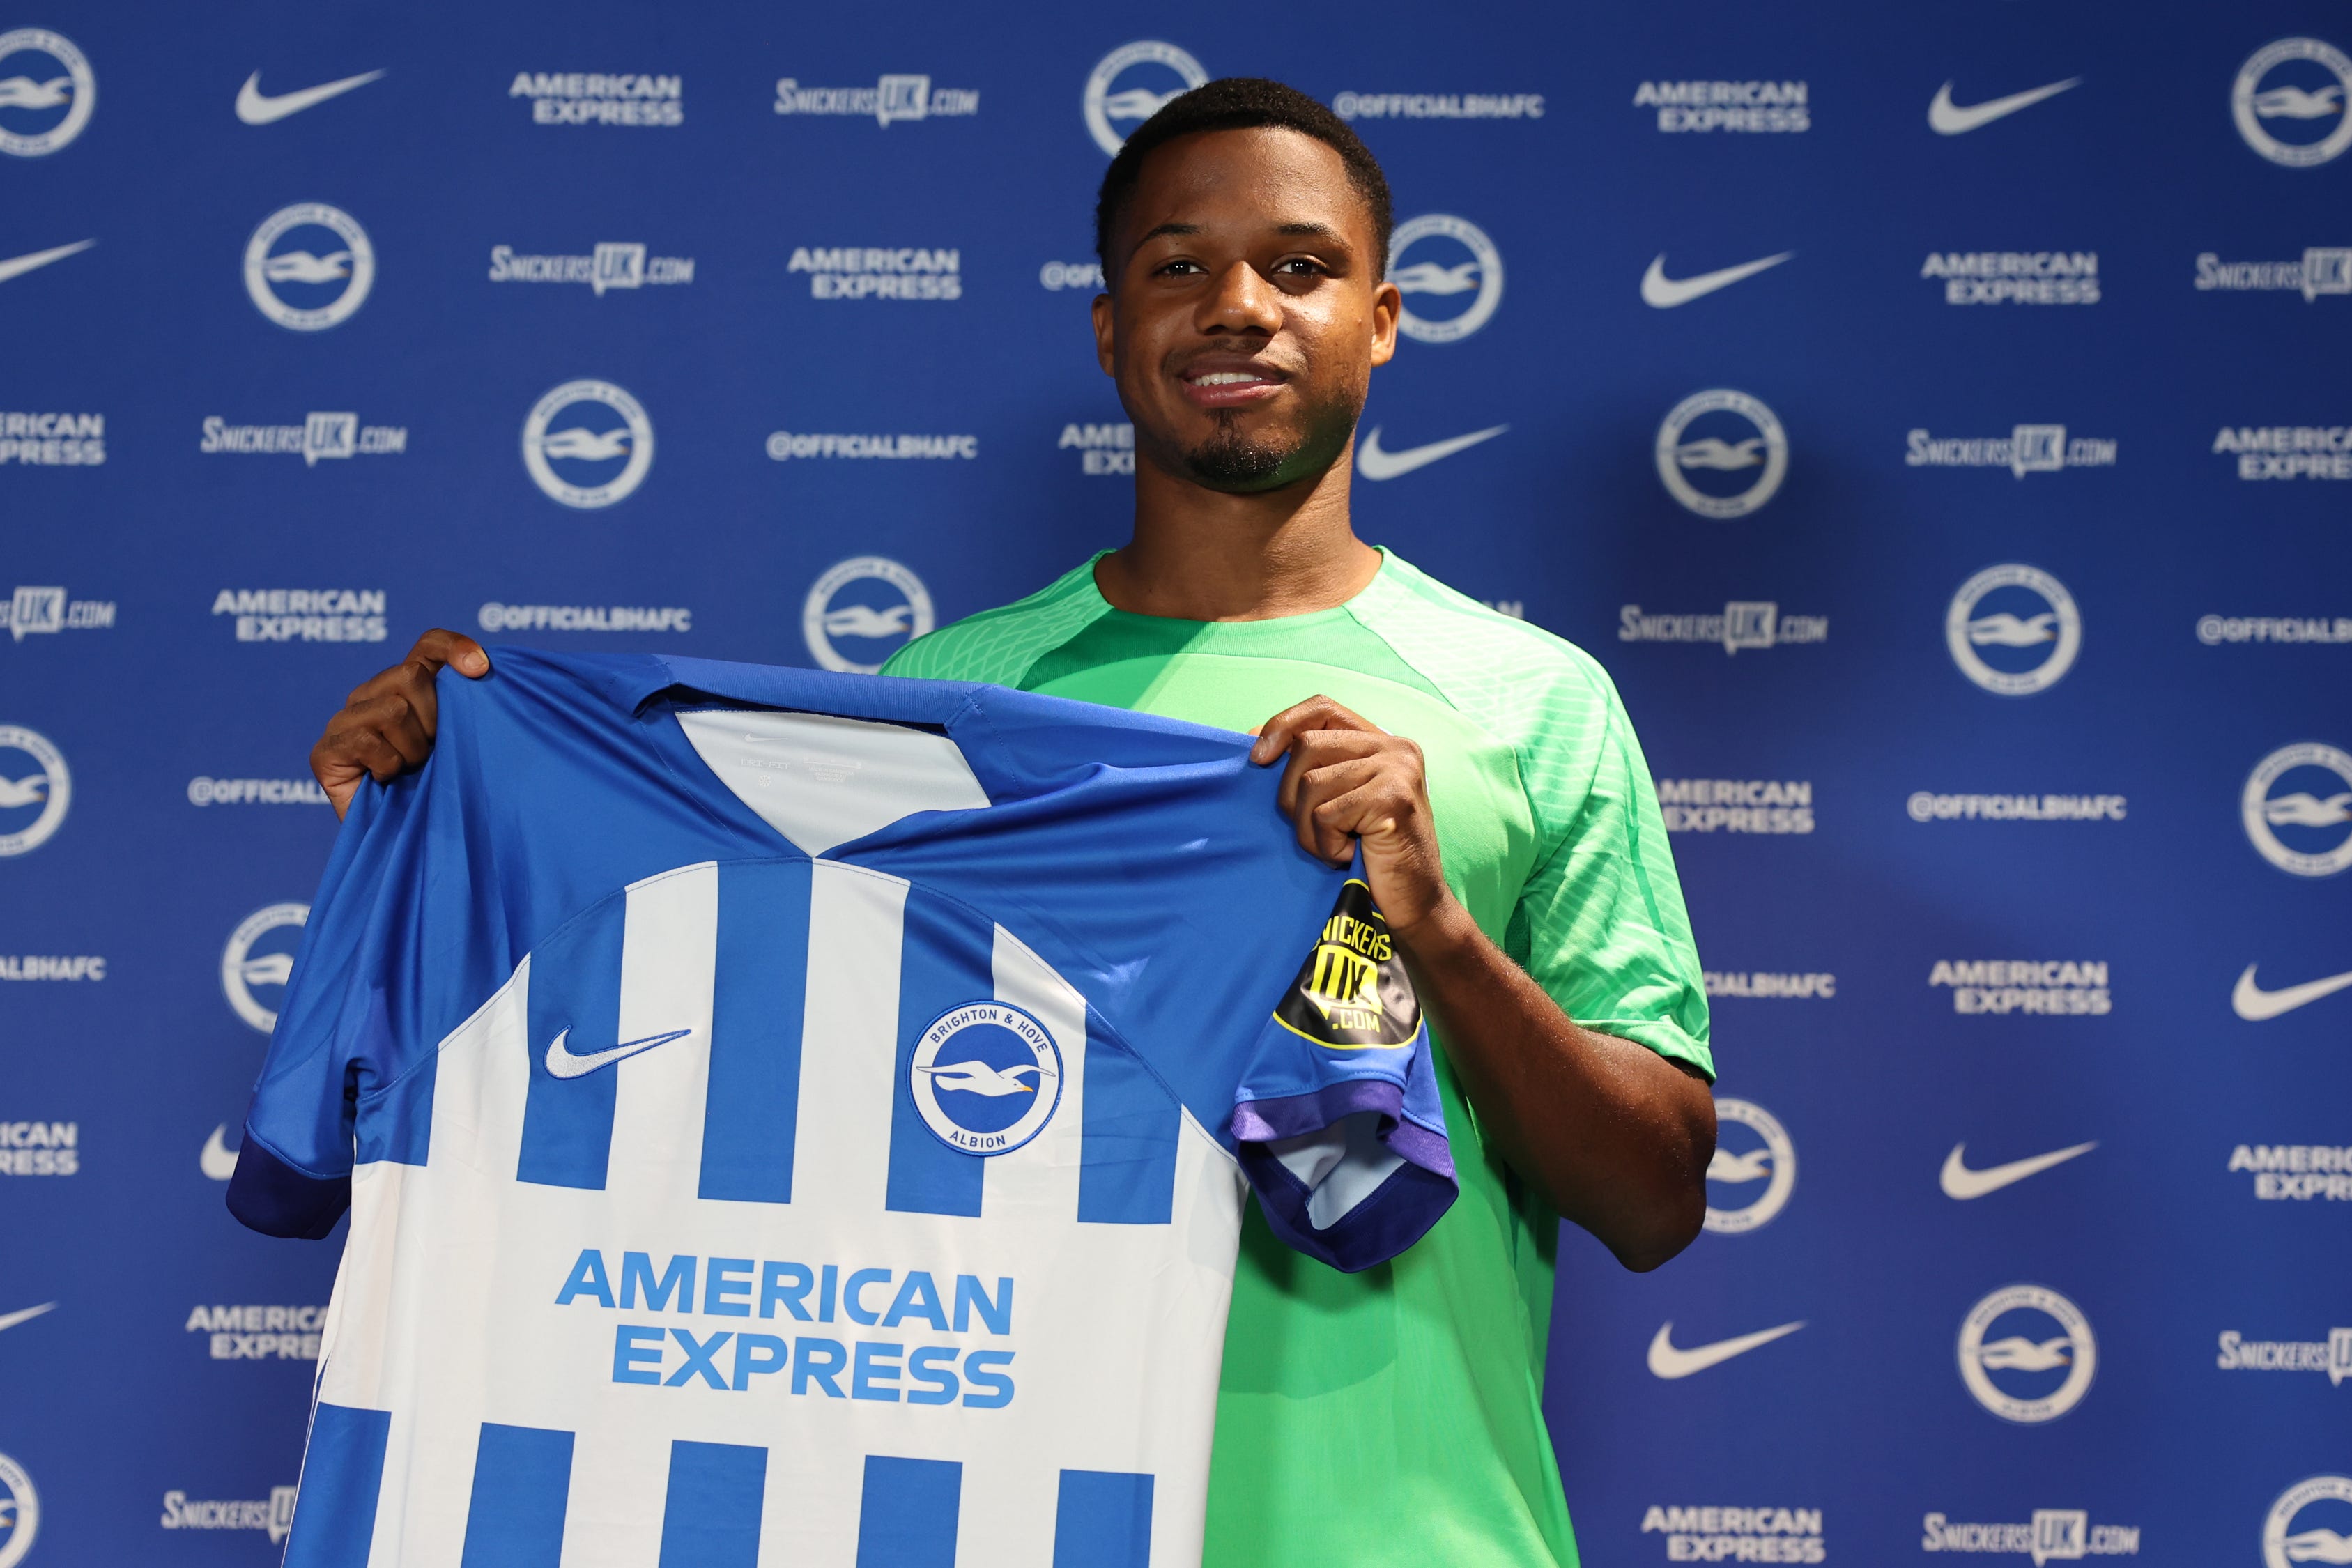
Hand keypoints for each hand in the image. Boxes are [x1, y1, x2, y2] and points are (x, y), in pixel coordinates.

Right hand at [309, 630, 488, 818]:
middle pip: (410, 675)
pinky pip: (367, 740)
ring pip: (393, 710)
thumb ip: (468, 706)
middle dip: (434, 720)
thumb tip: (485, 668)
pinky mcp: (325, 751)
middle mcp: (370, 695)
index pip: (428, 644)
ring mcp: (343, 721)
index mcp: (406, 686)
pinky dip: (389, 766)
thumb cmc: (444, 791)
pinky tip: (387, 781)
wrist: (412, 844)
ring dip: (413, 749)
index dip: (454, 647)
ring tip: (410, 770)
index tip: (482, 669)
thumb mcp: (464, 742)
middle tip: (433, 752)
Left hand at [1250, 695, 1460, 941]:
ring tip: (1336, 848)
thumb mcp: (1339, 801)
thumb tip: (1254, 738)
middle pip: (1306, 745)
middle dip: (1291, 795)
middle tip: (1315, 831)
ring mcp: (1397, 770)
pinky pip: (1325, 814)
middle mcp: (1395, 747)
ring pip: (1310, 783)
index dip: (1283, 724)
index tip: (1257, 759)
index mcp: (1382, 742)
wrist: (1415, 906)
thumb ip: (1312, 767)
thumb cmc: (1369, 857)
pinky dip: (1326, 845)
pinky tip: (1349, 856)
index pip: (1322, 707)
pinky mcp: (1393, 799)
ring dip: (1309, 829)